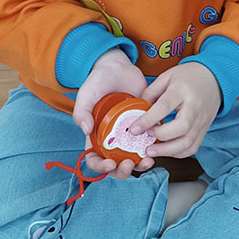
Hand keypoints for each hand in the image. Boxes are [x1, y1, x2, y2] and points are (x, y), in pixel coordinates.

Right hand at [73, 48, 154, 178]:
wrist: (119, 67)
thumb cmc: (99, 81)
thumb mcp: (86, 94)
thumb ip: (81, 111)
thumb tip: (86, 130)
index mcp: (95, 136)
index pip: (94, 160)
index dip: (100, 167)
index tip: (110, 163)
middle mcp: (112, 140)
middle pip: (116, 165)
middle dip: (122, 171)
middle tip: (129, 164)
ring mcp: (129, 135)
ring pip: (134, 159)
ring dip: (140, 166)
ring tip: (147, 161)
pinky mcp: (144, 127)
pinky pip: (148, 144)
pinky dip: (152, 150)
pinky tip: (157, 149)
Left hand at [129, 61, 221, 160]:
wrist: (214, 78)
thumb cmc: (189, 76)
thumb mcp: (167, 76)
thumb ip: (151, 92)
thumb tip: (138, 110)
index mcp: (182, 90)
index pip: (164, 107)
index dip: (148, 120)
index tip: (134, 129)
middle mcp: (194, 107)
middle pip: (181, 128)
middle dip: (160, 137)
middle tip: (145, 137)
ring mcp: (201, 120)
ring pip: (188, 142)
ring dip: (167, 151)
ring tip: (151, 150)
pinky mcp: (204, 130)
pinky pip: (193, 147)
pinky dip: (178, 153)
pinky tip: (166, 150)